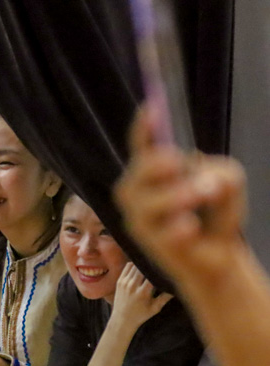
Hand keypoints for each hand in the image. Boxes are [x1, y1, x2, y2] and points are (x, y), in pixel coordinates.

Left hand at [109, 263, 172, 330]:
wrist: (122, 319)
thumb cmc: (141, 315)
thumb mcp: (155, 308)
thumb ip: (165, 297)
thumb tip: (177, 288)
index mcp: (143, 292)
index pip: (151, 275)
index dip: (158, 270)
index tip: (165, 267)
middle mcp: (132, 286)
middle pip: (143, 268)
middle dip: (151, 265)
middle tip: (159, 264)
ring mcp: (124, 282)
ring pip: (135, 266)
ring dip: (143, 264)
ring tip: (150, 264)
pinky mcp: (119, 281)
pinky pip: (127, 267)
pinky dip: (134, 264)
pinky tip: (140, 266)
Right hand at [116, 106, 247, 284]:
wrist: (218, 257)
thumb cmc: (214, 213)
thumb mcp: (227, 181)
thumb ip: (220, 170)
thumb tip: (204, 182)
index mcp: (151, 174)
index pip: (142, 147)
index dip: (144, 128)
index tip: (151, 108)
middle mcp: (137, 195)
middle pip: (139, 171)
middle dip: (159, 164)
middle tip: (179, 162)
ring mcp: (141, 221)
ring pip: (146, 203)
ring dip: (176, 195)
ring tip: (203, 194)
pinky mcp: (153, 247)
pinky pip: (163, 233)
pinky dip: (180, 228)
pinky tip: (192, 228)